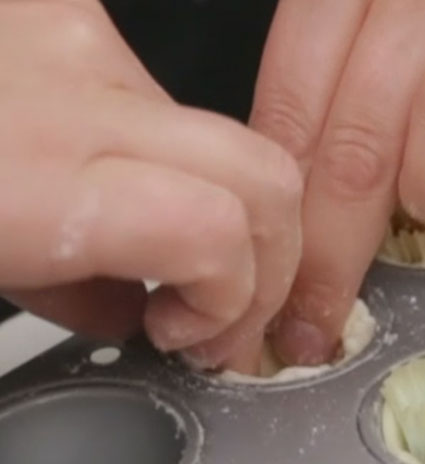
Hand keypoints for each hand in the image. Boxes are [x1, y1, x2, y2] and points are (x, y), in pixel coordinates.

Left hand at [0, 0, 303, 372]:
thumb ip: (55, 296)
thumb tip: (132, 314)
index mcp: (22, 177)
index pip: (214, 229)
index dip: (234, 301)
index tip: (199, 340)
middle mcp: (64, 88)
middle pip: (263, 177)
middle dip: (269, 264)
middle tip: (221, 311)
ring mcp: (68, 37)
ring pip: (224, 139)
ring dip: (223, 215)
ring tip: (161, 257)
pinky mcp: (61, 15)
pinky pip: (159, 103)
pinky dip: (164, 164)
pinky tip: (105, 192)